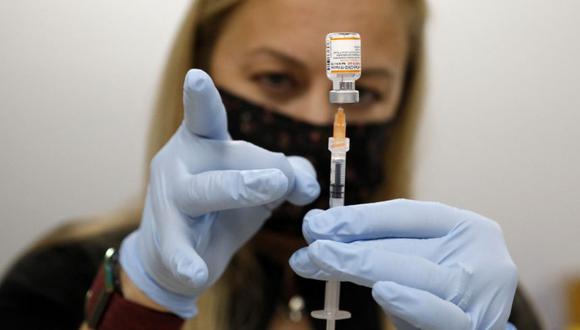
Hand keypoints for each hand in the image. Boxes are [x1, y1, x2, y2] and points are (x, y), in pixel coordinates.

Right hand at [120, 69, 319, 317]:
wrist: (178, 256)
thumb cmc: (222, 206)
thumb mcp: (258, 184)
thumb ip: (290, 174)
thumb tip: (308, 185)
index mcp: (202, 142)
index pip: (205, 116)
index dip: (201, 98)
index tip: (197, 77)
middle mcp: (181, 163)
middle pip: (224, 159)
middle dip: (256, 166)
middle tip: (282, 181)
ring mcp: (170, 201)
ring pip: (202, 192)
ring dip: (237, 190)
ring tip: (271, 190)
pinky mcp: (167, 239)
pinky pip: (177, 249)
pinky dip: (186, 262)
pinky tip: (194, 274)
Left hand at [290, 199, 517, 328]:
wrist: (483, 323)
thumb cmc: (445, 284)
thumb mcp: (424, 256)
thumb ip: (383, 242)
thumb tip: (320, 227)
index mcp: (464, 226)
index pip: (406, 214)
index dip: (358, 217)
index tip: (318, 223)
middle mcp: (477, 253)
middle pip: (402, 244)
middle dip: (347, 245)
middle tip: (309, 246)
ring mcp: (480, 292)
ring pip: (413, 274)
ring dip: (360, 266)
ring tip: (321, 261)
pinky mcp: (477, 326)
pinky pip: (440, 316)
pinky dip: (410, 303)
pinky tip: (383, 292)